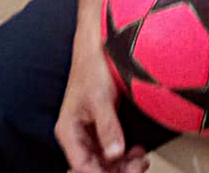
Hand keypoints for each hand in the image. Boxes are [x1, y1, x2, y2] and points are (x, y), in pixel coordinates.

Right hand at [54, 45, 149, 172]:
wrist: (100, 47)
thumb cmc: (92, 67)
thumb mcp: (100, 98)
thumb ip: (107, 126)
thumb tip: (115, 152)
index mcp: (69, 130)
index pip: (82, 166)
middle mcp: (78, 134)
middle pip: (95, 167)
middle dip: (117, 170)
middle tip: (137, 166)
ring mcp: (92, 132)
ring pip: (106, 162)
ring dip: (125, 165)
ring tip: (140, 159)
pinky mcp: (104, 127)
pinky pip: (114, 151)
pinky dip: (127, 156)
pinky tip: (137, 152)